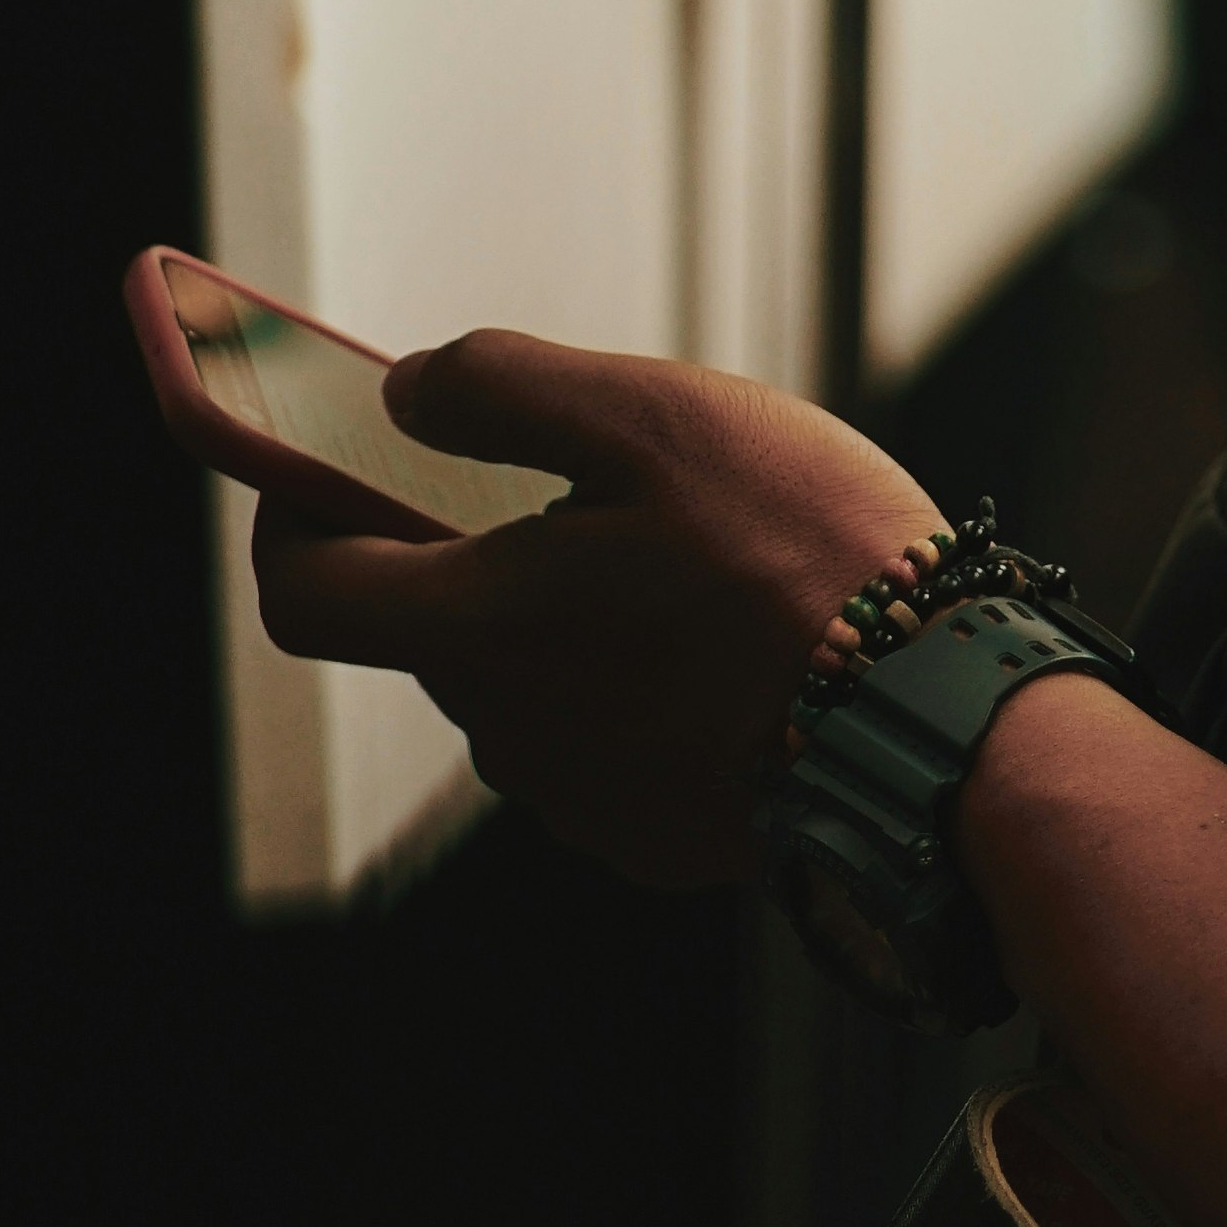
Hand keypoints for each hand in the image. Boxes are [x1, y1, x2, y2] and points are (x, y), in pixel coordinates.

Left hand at [249, 332, 939, 886]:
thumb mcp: (653, 415)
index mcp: (483, 627)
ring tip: (699, 561)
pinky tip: (733, 641)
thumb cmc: (800, 556)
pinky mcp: (653, 835)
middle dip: (484, 553)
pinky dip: (638, 685)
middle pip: (439, 629)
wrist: (934, 721)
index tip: (318, 470)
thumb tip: (405, 395)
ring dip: (572, 620)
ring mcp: (581, 799)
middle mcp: (508, 731)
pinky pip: (607, 741)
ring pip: (532, 684)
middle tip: (601, 487)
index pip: (307, 595)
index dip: (292, 523)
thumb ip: (501, 390)